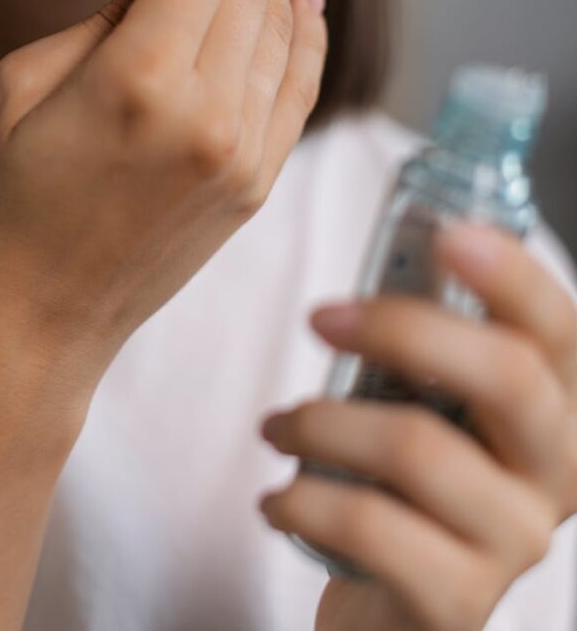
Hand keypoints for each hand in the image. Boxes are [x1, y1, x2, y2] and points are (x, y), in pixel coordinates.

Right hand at [0, 0, 328, 423]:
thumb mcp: (21, 88)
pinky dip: (308, 36)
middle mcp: (210, 116)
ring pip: (282, 29)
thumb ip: (105, 23)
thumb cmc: (1, 208)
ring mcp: (244, 156)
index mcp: (141, 82)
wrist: (36, 325)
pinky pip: (299, 89)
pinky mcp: (255, 186)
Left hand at [257, 221, 576, 630]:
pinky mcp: (461, 599)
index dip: (512, 274)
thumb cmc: (408, 479)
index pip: (557, 325)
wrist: (401, 602)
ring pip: (417, 446)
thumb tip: (404, 236)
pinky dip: (302, 499)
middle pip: (505, 374)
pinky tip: (278, 498)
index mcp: (559, 404)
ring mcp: (516, 539)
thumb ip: (432, 338)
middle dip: (401, 328)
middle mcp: (558, 470)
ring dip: (321, 421)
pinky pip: (370, 525)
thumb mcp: (433, 401)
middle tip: (319, 317)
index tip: (446, 232)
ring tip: (277, 426)